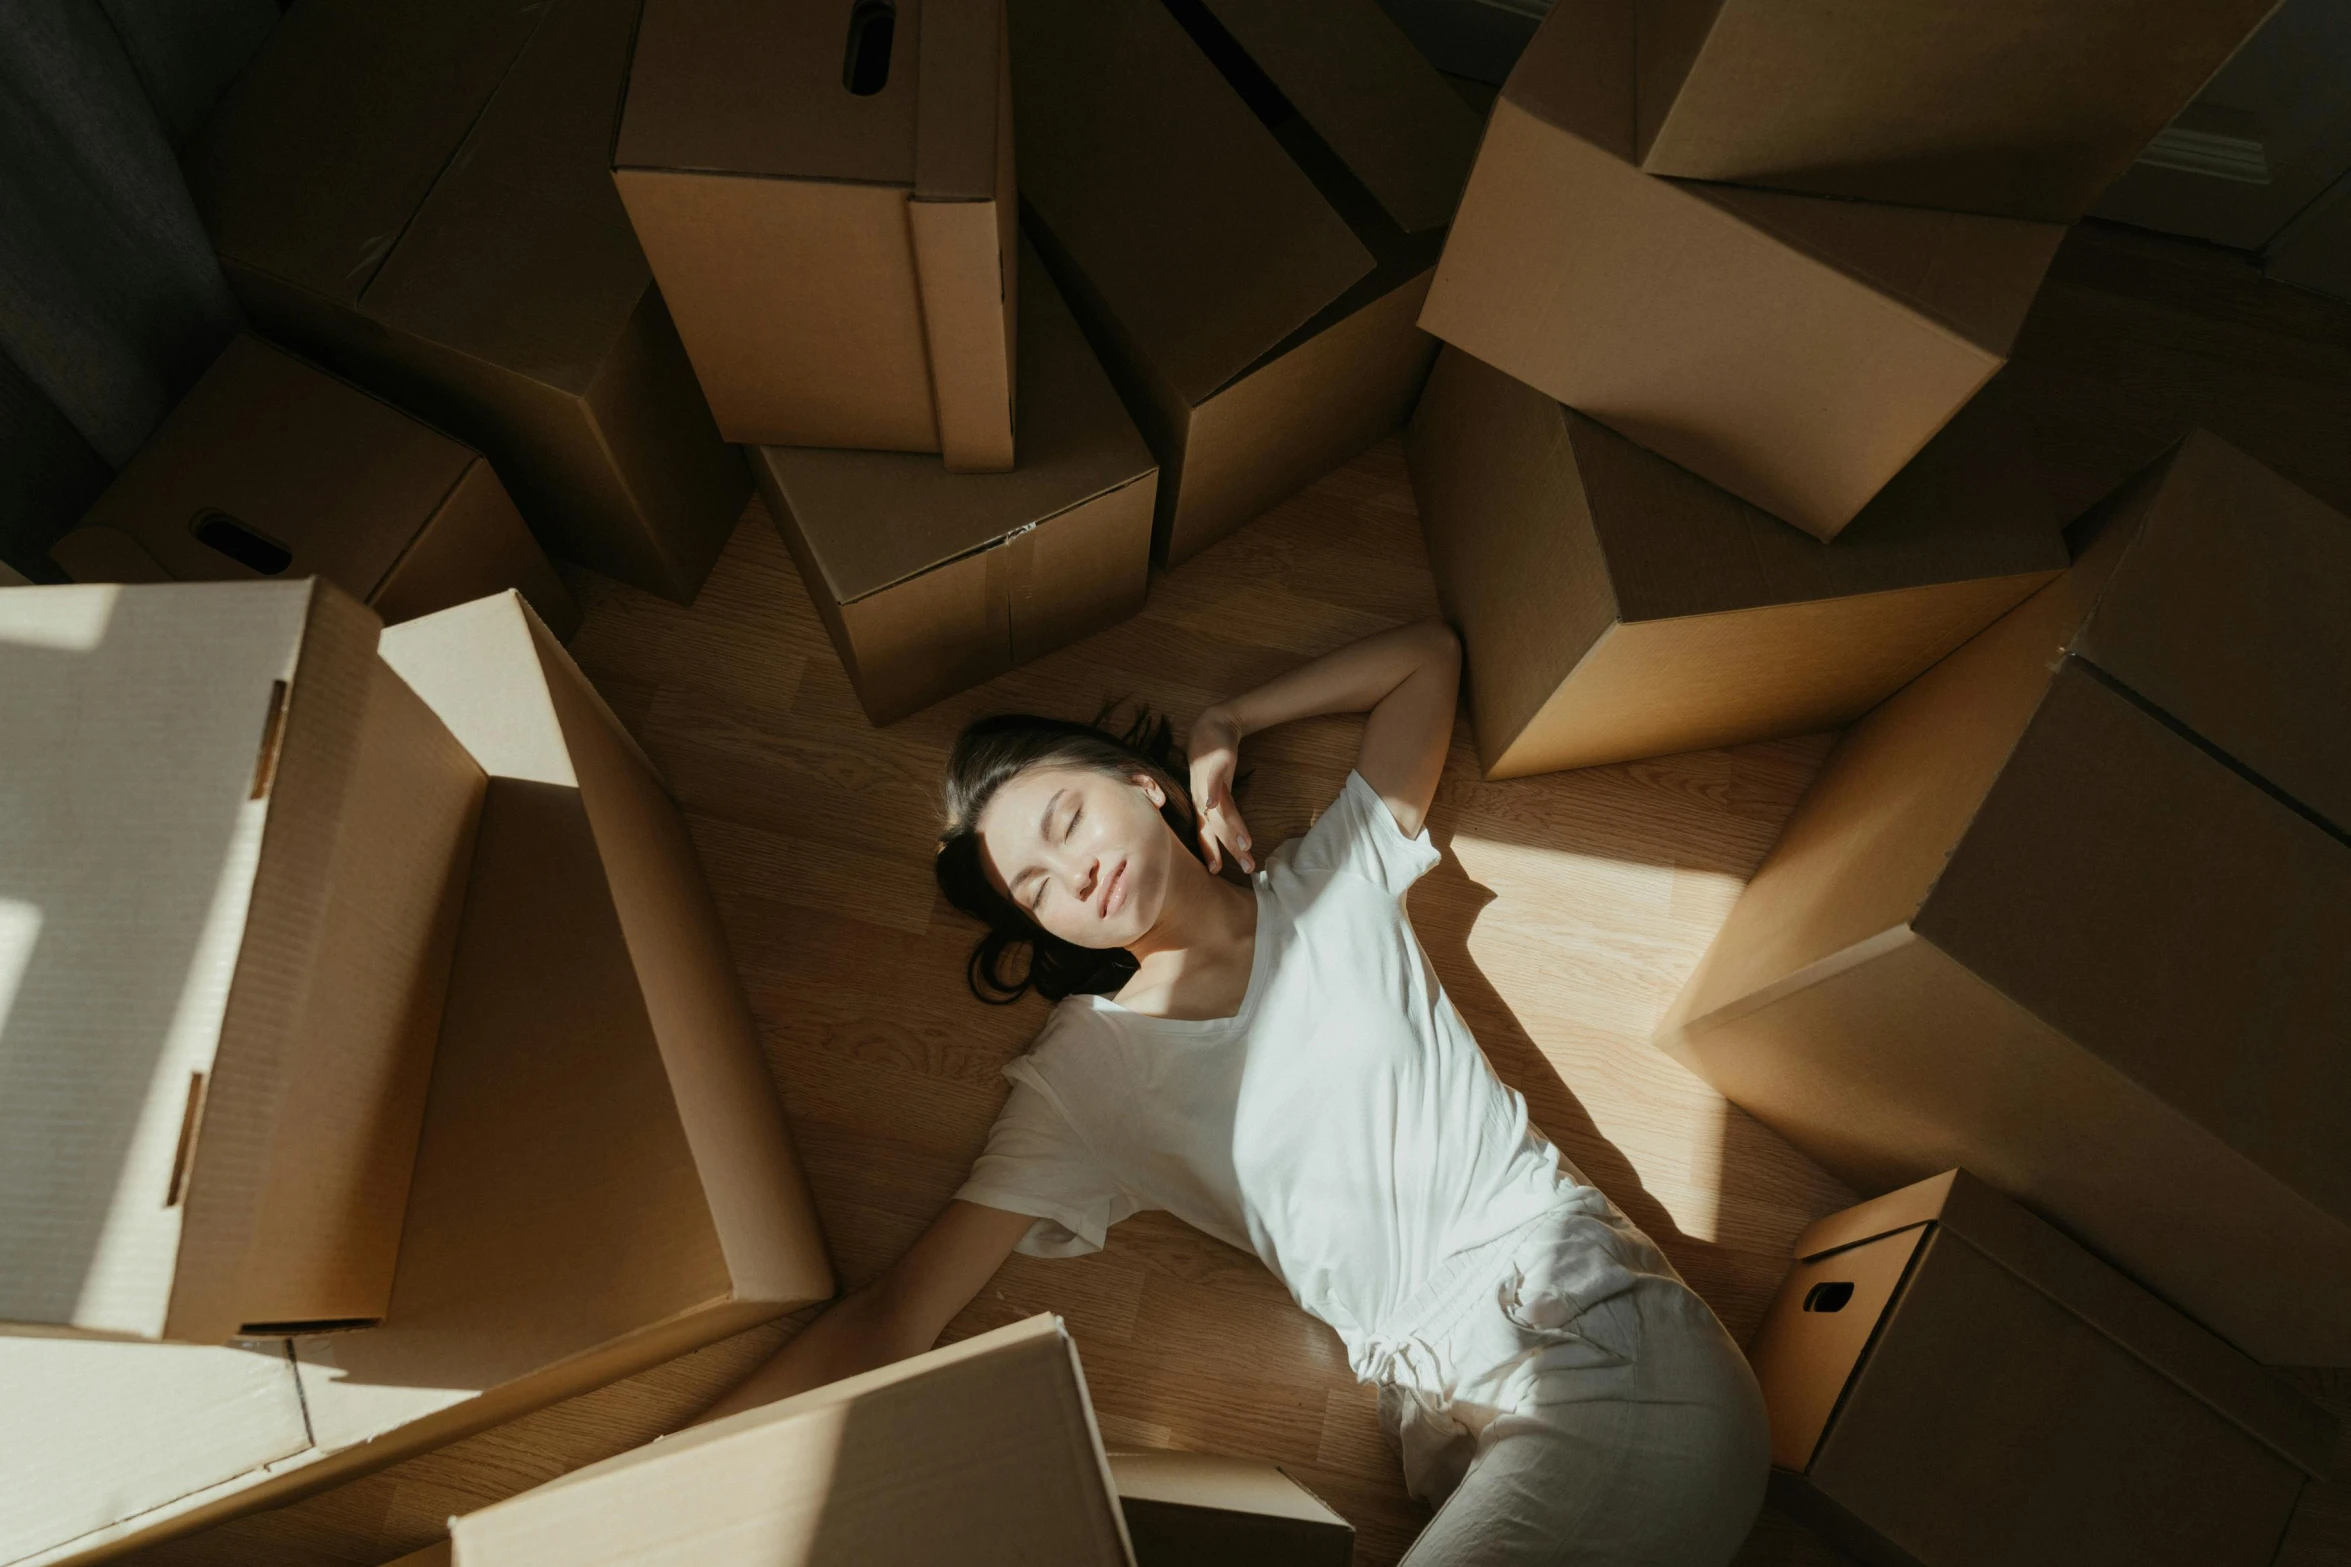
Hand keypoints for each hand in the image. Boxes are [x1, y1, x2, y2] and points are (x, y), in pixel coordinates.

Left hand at [1186, 705, 1253, 874]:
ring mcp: (1207, 781)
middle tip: (1246, 868)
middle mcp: (1202, 797)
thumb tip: (1226, 828)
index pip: (1206, 833)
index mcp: (1203, 805)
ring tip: (1244, 845)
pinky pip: (1213, 781)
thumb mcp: (1215, 787)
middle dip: (1230, 849)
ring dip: (1231, 828)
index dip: (1210, 852)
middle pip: (1216, 827)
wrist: (1213, 726)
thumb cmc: (1213, 761)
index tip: (1215, 873)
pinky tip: (1213, 805)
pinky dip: (1213, 793)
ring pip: (1220, 809)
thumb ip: (1221, 807)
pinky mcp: (1215, 764)